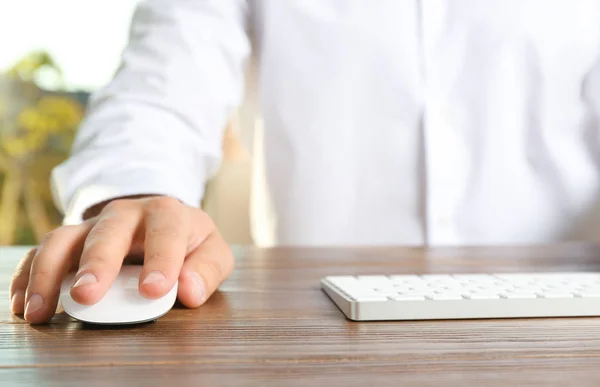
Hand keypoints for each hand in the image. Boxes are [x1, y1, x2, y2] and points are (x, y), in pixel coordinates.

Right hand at [9, 196, 233, 323]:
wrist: (161, 222)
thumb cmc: (188, 241)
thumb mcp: (211, 251)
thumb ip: (207, 269)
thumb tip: (189, 291)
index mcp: (166, 213)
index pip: (166, 230)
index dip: (161, 259)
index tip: (154, 290)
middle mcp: (126, 214)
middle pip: (108, 230)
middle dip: (97, 261)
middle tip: (87, 295)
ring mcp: (94, 226)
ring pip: (64, 239)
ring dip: (48, 273)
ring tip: (40, 310)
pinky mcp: (71, 241)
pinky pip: (43, 253)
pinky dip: (28, 277)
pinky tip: (23, 305)